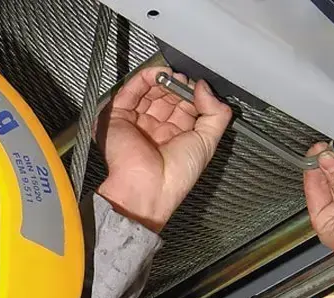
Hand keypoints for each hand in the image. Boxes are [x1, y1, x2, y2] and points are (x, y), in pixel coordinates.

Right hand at [95, 67, 231, 232]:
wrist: (147, 188)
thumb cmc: (175, 176)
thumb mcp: (208, 142)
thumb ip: (216, 112)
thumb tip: (205, 87)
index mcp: (175, 138)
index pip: (184, 106)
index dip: (192, 94)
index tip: (199, 88)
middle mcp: (154, 129)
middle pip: (166, 96)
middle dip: (177, 86)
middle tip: (184, 81)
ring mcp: (136, 122)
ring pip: (148, 91)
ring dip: (161, 80)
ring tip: (172, 77)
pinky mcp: (117, 118)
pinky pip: (130, 92)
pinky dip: (144, 78)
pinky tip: (158, 74)